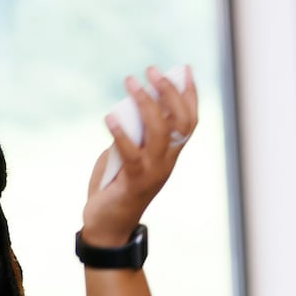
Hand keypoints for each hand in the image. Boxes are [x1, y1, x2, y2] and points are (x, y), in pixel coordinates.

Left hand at [83, 65, 197, 245]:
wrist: (106, 226)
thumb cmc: (114, 188)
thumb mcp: (125, 155)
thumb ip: (132, 135)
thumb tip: (127, 111)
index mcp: (170, 154)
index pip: (189, 120)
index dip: (189, 94)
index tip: (184, 69)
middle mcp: (167, 161)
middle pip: (179, 120)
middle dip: (168, 91)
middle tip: (151, 70)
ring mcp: (153, 171)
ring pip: (159, 131)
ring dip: (146, 103)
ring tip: (131, 82)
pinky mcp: (134, 181)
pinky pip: (130, 153)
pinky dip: (121, 134)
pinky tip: (109, 117)